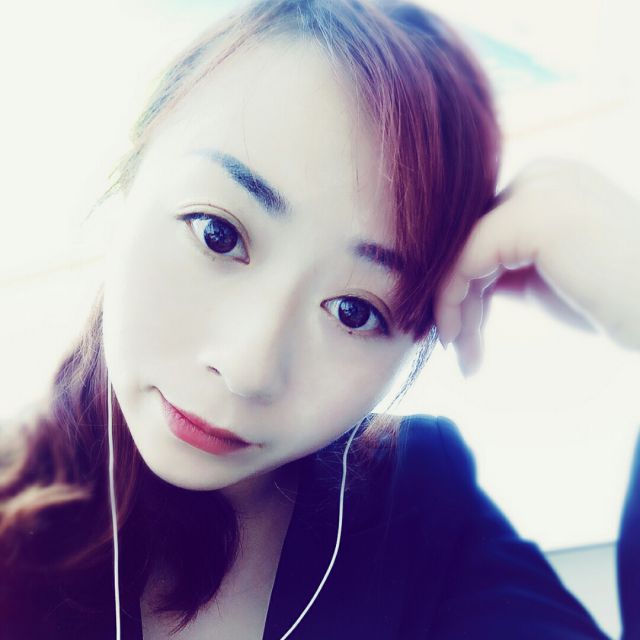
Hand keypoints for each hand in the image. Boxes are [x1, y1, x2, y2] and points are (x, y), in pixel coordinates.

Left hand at [434, 157, 639, 375]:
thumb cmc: (619, 302)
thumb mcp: (547, 278)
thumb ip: (507, 266)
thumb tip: (465, 280)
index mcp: (551, 184)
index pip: (485, 237)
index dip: (468, 290)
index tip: (464, 336)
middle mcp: (541, 175)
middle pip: (470, 244)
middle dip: (461, 303)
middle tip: (463, 352)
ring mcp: (537, 189)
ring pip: (462, 255)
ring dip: (457, 312)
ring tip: (465, 358)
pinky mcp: (529, 214)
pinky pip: (464, 261)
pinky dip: (452, 303)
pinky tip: (459, 340)